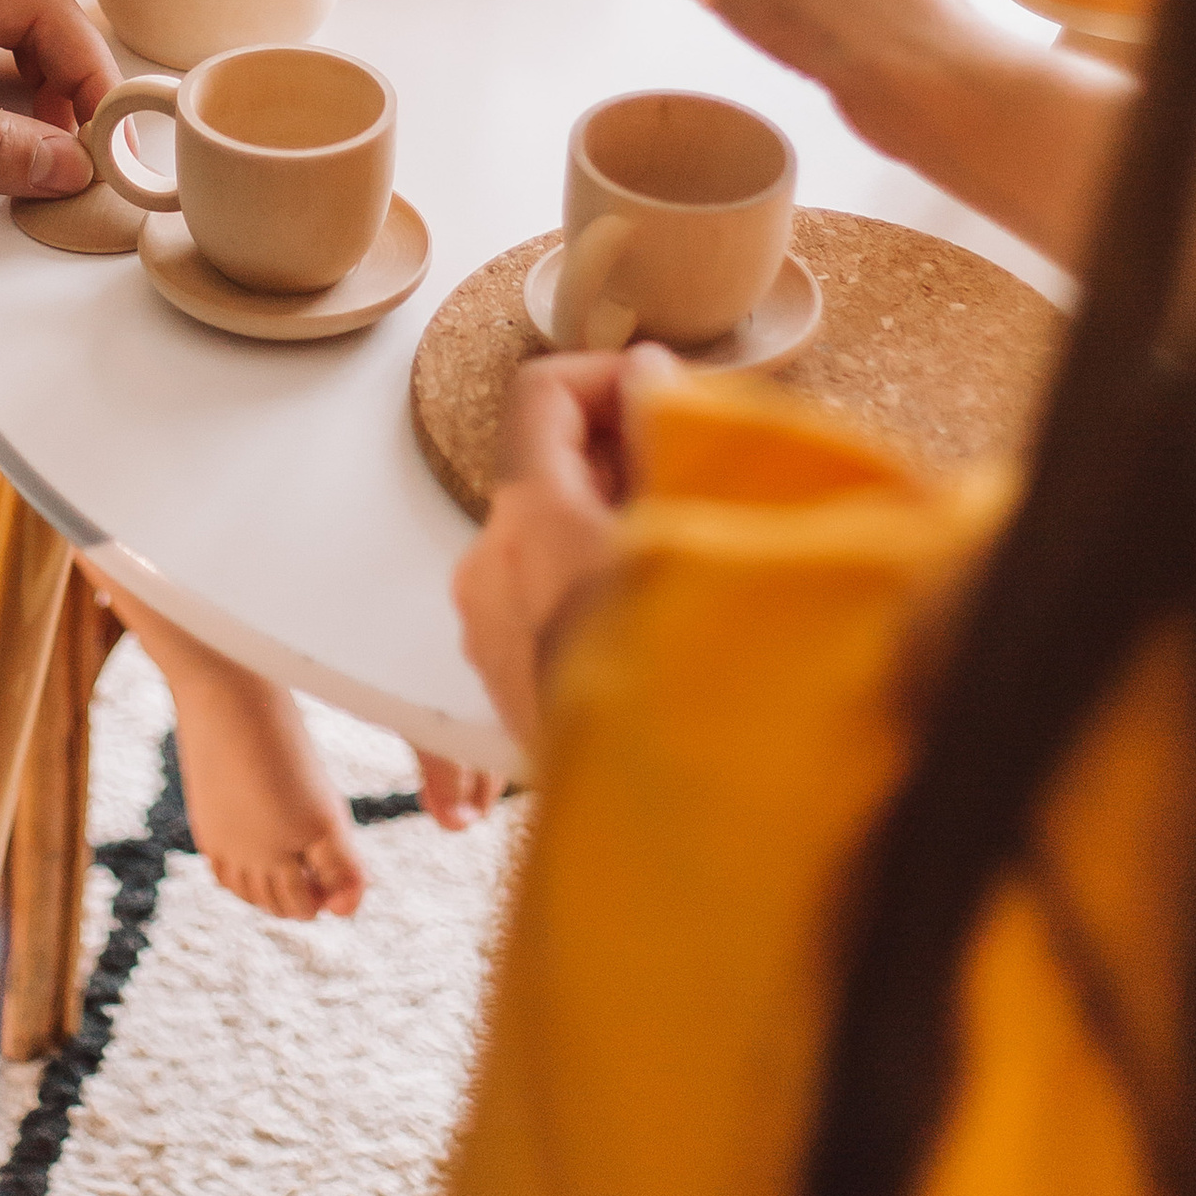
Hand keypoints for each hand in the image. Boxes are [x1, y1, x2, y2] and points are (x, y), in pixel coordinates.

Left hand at [455, 347, 672, 749]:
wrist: (668, 821)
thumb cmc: (690, 673)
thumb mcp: (694, 532)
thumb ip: (665, 434)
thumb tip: (648, 374)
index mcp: (528, 517)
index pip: (542, 391)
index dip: (612, 375)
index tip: (675, 401)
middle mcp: (488, 566)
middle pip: (550, 467)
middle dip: (627, 457)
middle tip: (706, 480)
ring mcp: (489, 632)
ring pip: (551, 535)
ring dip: (617, 524)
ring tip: (696, 555)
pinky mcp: (506, 685)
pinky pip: (548, 599)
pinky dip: (598, 583)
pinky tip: (665, 619)